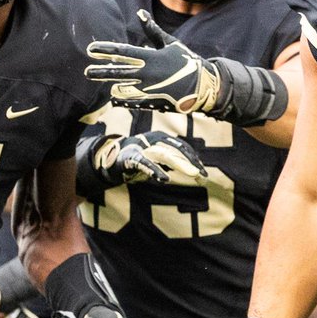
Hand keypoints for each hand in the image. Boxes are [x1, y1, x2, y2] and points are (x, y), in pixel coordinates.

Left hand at [86, 10, 220, 113]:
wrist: (204, 85)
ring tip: (104, 83)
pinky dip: (124, 100)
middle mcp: (147, 74)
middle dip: (101, 72)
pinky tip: (114, 99)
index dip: (105, 51)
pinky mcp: (153, 101)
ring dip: (113, 85)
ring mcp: (149, 90)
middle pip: (118, 72)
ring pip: (123, 88)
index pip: (122, 53)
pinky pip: (133, 102)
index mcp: (151, 57)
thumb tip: (140, 13)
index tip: (90, 50)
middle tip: (86, 72)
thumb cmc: (187, 61)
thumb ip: (152, 30)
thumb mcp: (171, 43)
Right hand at [93, 132, 207, 186]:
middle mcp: (154, 139)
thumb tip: (194, 169)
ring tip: (192, 173)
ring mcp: (143, 147)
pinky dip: (156, 171)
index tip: (202, 172)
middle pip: (176, 150)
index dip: (193, 158)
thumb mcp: (159, 157)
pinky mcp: (132, 157)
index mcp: (162, 137)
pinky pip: (146, 164)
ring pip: (164, 155)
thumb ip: (173, 161)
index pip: (182, 147)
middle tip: (202, 175)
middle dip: (191, 162)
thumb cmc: (140, 157)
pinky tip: (164, 179)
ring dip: (180, 164)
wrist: (113, 157)